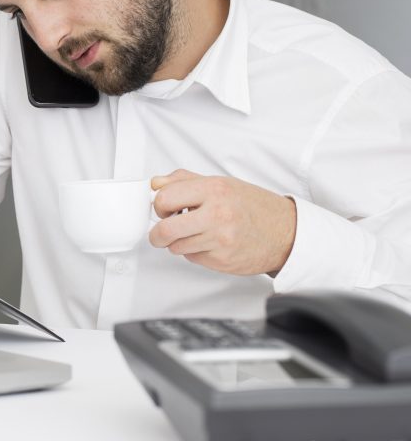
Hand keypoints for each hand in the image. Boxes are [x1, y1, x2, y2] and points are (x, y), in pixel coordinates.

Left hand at [149, 169, 295, 275]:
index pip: (164, 198)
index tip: (164, 209)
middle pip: (165, 230)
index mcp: (214, 189)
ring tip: (195, 234)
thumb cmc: (253, 206)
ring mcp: (221, 239)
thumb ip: (184, 180)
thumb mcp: (221, 183)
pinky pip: (193, 258)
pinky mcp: (223, 260)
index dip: (159, 205)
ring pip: (176, 247)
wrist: (286, 232)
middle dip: (157, 234)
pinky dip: (195, 252)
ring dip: (179, 243)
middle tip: (160, 233)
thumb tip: (155, 183)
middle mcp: (218, 214)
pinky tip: (210, 243)